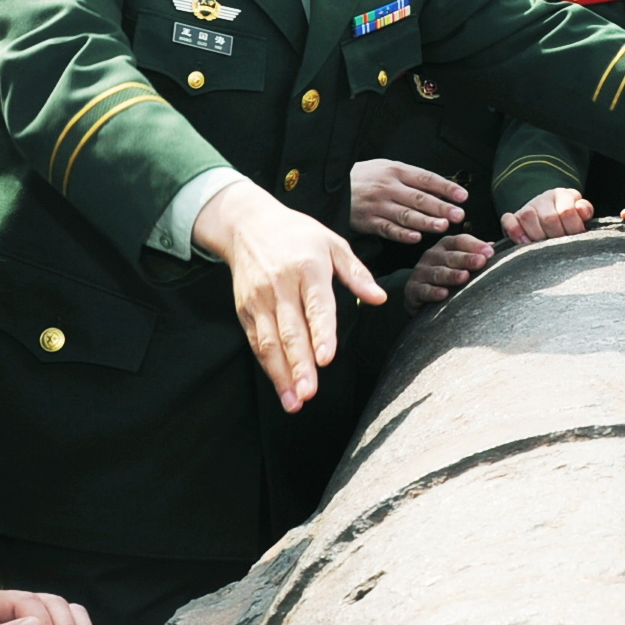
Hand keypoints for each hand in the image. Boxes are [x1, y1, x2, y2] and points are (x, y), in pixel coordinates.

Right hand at [195, 178, 386, 412]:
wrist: (247, 223)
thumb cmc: (297, 234)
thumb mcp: (333, 243)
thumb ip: (357, 273)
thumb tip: (379, 298)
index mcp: (308, 268)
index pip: (316, 306)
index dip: (321, 333)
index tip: (326, 358)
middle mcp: (281, 286)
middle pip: (290, 331)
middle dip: (299, 365)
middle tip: (308, 394)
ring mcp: (260, 300)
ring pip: (270, 342)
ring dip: (282, 374)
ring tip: (294, 401)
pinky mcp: (245, 309)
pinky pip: (257, 342)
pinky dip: (268, 367)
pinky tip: (281, 387)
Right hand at [351, 159, 467, 243]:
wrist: (334, 188)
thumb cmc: (365, 178)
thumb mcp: (386, 168)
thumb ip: (410, 178)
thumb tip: (440, 188)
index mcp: (395, 171)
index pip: (426, 179)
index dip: (445, 188)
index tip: (462, 196)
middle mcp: (388, 187)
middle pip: (418, 198)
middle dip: (440, 207)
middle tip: (458, 214)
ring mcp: (378, 205)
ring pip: (405, 215)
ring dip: (425, 222)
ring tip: (442, 227)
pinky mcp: (368, 221)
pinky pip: (388, 229)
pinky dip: (402, 234)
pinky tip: (415, 238)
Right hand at [408, 231, 491, 308]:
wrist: (420, 295)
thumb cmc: (446, 276)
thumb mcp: (461, 262)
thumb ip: (477, 254)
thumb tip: (494, 247)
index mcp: (446, 246)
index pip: (461, 241)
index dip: (475, 245)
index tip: (490, 252)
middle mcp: (432, 255)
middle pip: (451, 256)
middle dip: (466, 259)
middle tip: (480, 262)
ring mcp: (422, 272)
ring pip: (438, 273)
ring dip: (452, 275)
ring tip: (464, 277)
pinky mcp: (413, 289)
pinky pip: (424, 290)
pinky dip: (434, 292)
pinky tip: (444, 294)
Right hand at [503, 186, 592, 243]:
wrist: (548, 210)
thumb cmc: (567, 217)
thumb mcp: (579, 211)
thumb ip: (585, 210)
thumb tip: (581, 210)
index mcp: (562, 195)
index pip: (567, 212)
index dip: (573, 228)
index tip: (575, 238)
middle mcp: (543, 198)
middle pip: (549, 218)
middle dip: (557, 236)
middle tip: (560, 246)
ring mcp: (526, 207)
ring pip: (528, 217)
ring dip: (538, 236)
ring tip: (544, 247)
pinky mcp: (513, 217)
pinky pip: (508, 220)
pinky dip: (515, 231)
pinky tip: (524, 242)